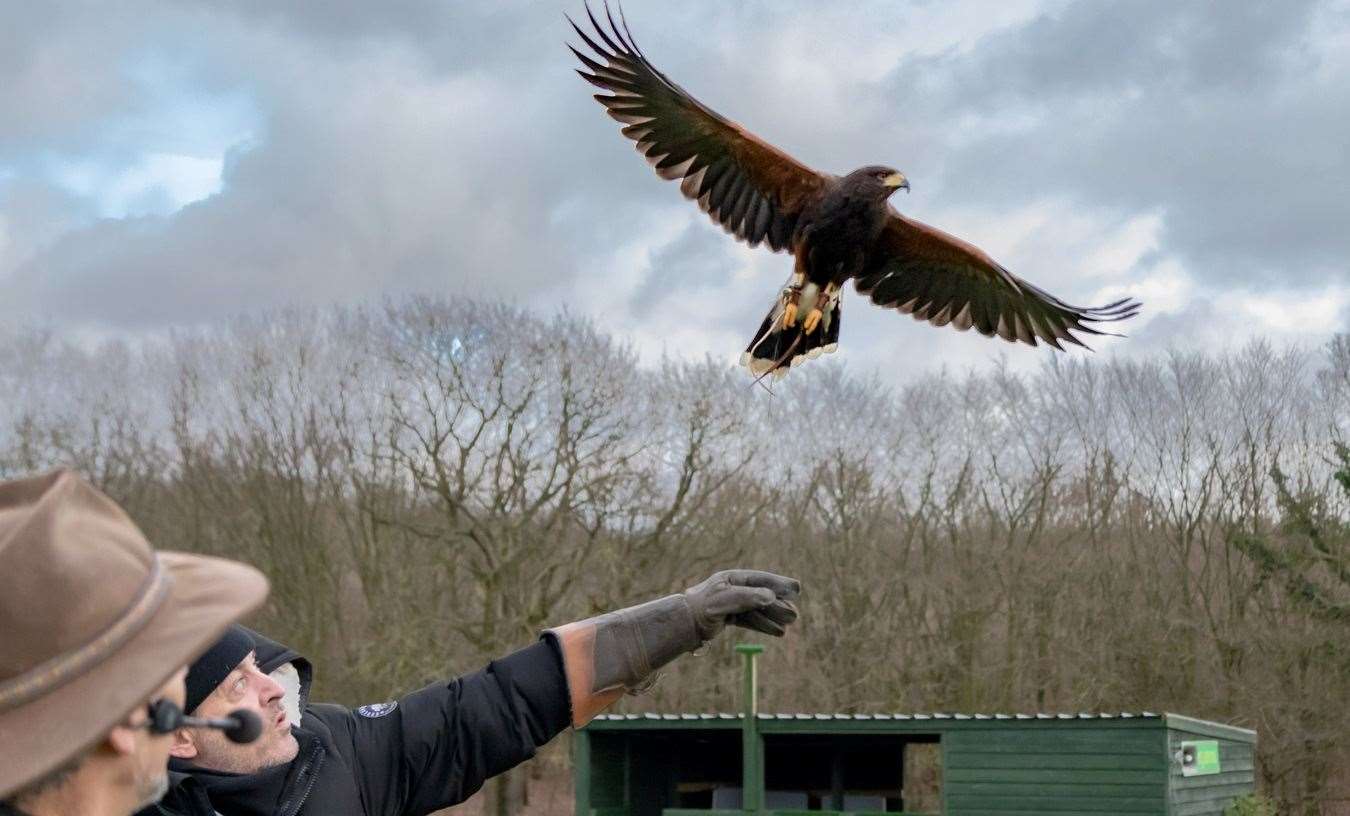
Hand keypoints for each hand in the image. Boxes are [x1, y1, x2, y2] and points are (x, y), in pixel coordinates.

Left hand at [683, 569, 800, 640]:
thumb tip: (771, 596)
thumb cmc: (701, 607)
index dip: (779, 584)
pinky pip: (752, 620)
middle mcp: (734, 589)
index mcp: (732, 578)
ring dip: (774, 616)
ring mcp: (733, 603)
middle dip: (779, 604)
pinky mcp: (730, 617)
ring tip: (790, 622)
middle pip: (762, 596)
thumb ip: (747, 597)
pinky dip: (765, 626)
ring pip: (759, 610)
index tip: (797, 588)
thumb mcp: (724, 600)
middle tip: (795, 614)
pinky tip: (778, 632)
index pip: (761, 580)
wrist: (684, 623)